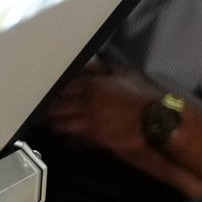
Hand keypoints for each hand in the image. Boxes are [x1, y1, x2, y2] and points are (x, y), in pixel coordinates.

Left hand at [45, 59, 159, 158]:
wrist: (152, 121)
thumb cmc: (141, 96)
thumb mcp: (124, 74)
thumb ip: (103, 69)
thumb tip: (90, 62)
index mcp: (91, 85)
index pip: (66, 86)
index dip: (59, 89)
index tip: (55, 90)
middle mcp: (85, 104)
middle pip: (59, 106)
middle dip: (53, 108)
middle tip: (49, 109)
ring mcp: (88, 122)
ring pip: (64, 124)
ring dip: (58, 123)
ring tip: (55, 124)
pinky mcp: (94, 138)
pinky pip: (76, 139)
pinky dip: (71, 139)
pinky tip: (70, 139)